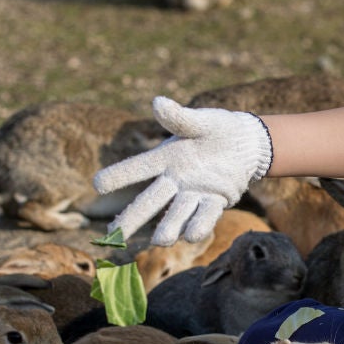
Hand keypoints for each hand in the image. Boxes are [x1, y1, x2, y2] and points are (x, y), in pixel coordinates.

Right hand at [92, 97, 271, 245]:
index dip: (118, 175)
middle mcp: (176, 181)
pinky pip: (206, 216)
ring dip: (168, 228)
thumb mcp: (201, 121)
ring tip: (160, 241)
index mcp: (167, 158)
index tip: (97, 184)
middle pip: (149, 202)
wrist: (246, 144)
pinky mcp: (216, 202)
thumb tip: (157, 102)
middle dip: (131, 219)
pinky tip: (193, 235)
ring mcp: (194, 194)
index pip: (138, 168)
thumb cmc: (217, 129)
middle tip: (112, 236)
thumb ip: (180, 118)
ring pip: (177, 215)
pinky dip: (200, 225)